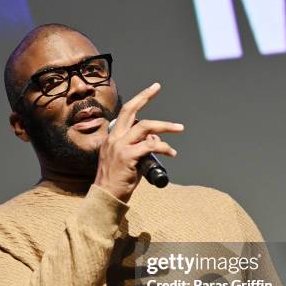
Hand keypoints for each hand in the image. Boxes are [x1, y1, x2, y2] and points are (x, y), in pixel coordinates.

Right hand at [94, 83, 183, 201]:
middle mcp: (114, 139)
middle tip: (156, 87)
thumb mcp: (126, 161)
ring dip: (165, 126)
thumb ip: (139, 148)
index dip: (139, 99)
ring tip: (179, 129)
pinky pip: (150, 146)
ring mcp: (120, 147)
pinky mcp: (127, 157)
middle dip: (144, 96)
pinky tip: (171, 153)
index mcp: (112, 138)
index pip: (125, 113)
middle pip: (130, 110)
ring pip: (145, 127)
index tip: (151, 90)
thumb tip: (155, 140)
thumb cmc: (116, 182)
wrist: (106, 197)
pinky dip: (164, 147)